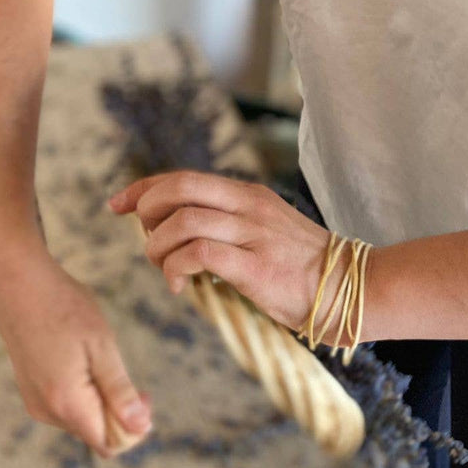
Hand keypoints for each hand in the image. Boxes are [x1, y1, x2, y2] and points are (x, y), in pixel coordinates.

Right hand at [0, 233, 152, 458]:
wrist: (18, 283)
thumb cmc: (64, 308)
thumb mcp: (102, 346)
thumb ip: (120, 391)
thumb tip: (140, 428)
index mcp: (67, 403)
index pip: (109, 444)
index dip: (132, 427)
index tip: (142, 393)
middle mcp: (46, 411)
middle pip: (94, 433)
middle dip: (117, 412)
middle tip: (124, 369)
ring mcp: (35, 401)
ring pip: (80, 419)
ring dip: (99, 399)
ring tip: (98, 357)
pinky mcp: (30, 390)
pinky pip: (64, 406)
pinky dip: (81, 392)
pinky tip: (79, 358)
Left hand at [108, 169, 345, 335]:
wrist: (350, 289)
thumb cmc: (304, 269)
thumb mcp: (265, 231)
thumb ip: (228, 226)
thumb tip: (180, 236)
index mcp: (248, 195)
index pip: (184, 178)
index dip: (144, 189)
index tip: (117, 204)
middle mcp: (248, 206)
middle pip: (178, 188)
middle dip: (146, 211)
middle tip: (146, 241)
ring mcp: (252, 233)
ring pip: (182, 221)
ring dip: (158, 247)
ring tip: (165, 269)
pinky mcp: (255, 266)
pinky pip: (198, 254)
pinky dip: (176, 268)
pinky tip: (180, 286)